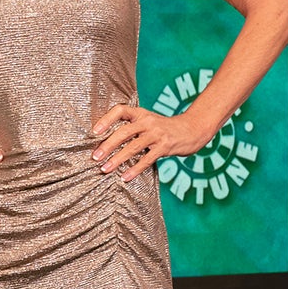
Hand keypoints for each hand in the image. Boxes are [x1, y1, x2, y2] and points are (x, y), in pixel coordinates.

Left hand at [91, 105, 212, 181]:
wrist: (192, 129)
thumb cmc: (165, 128)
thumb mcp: (149, 122)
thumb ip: (132, 128)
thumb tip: (106, 143)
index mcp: (141, 113)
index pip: (120, 110)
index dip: (106, 119)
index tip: (94, 131)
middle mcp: (148, 122)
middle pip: (124, 132)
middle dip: (108, 145)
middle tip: (95, 157)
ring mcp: (157, 134)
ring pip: (133, 147)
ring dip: (117, 159)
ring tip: (105, 169)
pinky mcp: (165, 147)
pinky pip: (147, 159)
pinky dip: (135, 169)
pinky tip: (125, 177)